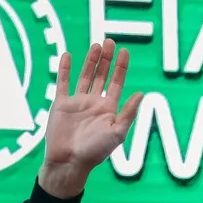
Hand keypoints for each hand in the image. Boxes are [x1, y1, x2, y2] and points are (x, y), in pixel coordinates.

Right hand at [37, 41, 142, 199]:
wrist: (69, 161)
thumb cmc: (95, 152)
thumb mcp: (117, 133)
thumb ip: (129, 113)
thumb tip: (141, 93)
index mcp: (109, 110)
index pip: (117, 83)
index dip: (121, 68)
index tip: (125, 51)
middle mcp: (94, 104)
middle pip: (102, 76)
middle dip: (107, 60)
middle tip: (111, 41)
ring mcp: (77, 102)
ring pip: (85, 76)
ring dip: (90, 60)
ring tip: (97, 45)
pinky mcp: (61, 104)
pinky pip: (63, 82)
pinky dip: (65, 68)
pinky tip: (68, 55)